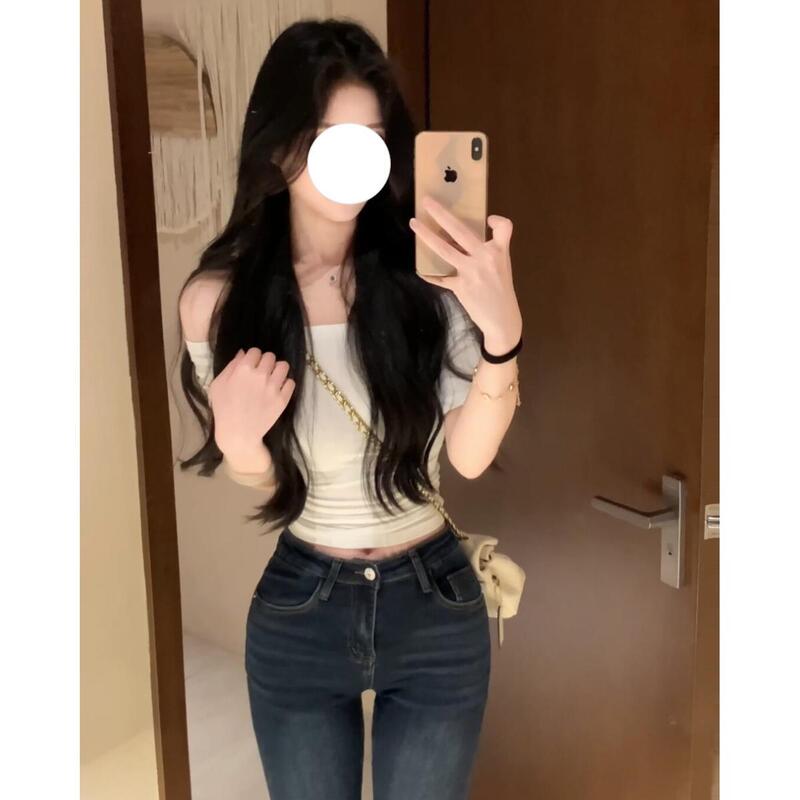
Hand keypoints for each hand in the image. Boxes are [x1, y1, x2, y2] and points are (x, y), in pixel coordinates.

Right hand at [209, 348, 295, 454]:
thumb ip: (231, 366)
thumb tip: (242, 353)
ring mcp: (273, 387)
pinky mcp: (283, 399)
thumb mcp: (218, 385)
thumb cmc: (224, 409)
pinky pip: (291, 382)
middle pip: (270, 356)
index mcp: (243, 369)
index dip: (252, 358)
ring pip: (284, 366)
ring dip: (277, 370)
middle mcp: (260, 375)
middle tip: (261, 373)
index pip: (255, 351)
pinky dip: (285, 384)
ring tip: (272, 379)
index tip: (251, 366)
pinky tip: (277, 390)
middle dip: (265, 363)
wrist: (238, 434)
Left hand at [410, 196, 522, 352]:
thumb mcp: (502, 266)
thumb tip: (463, 237)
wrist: (501, 319)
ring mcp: (470, 272)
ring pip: (444, 249)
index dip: (498, 221)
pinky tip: (421, 270)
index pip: (504, 228)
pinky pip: (439, 277)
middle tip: (427, 201)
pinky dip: (430, 273)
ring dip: (426, 235)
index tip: (490, 220)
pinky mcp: (459, 287)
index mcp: (498, 252)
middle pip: (460, 231)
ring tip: (414, 224)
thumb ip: (488, 249)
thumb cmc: (501, 290)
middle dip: (441, 214)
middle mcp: (484, 258)